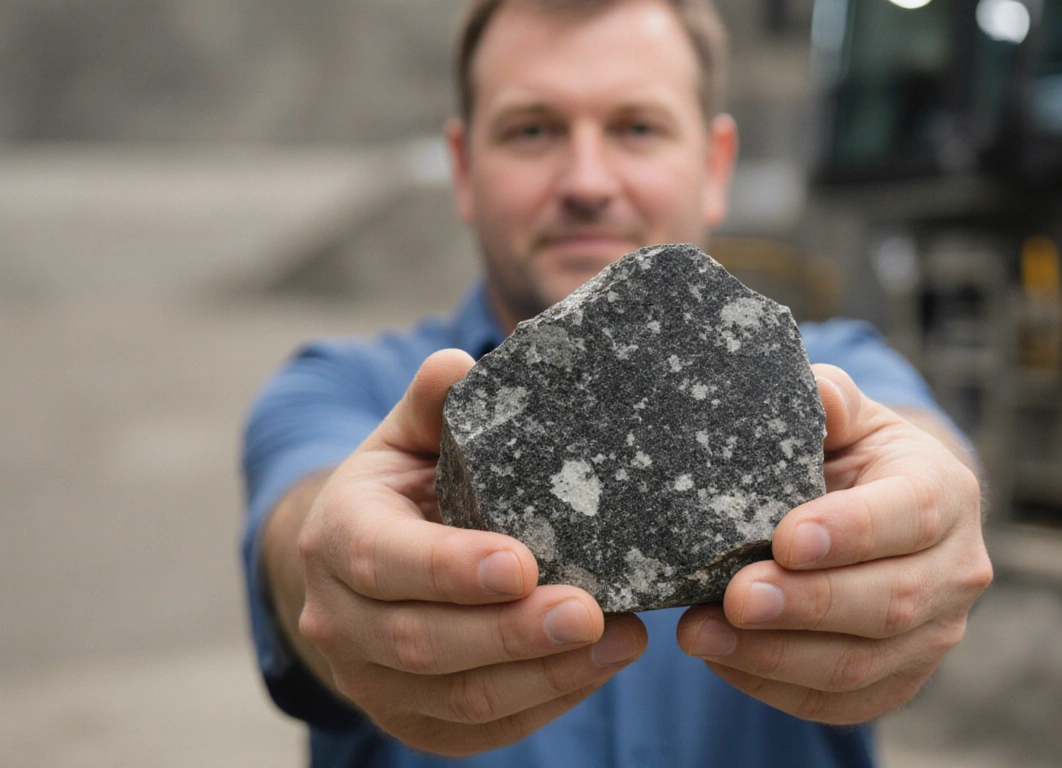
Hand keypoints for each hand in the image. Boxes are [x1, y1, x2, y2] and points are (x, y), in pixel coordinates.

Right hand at [294, 350, 646, 754]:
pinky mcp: (412, 722)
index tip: (524, 564)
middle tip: (592, 612)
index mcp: (335, 537)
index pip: (383, 561)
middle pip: (424, 642)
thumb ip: (434, 407)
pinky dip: (543, 705)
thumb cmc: (401, 492)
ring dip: (544, 676)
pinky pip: (478, 730)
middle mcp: (339, 620)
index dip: (450, 568)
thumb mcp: (407, 439)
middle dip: (513, 633)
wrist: (355, 569)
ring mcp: (372, 682)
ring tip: (621, 642)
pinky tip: (598, 667)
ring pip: (458, 698)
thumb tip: (457, 364)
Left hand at [676, 364, 991, 723]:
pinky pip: (838, 703)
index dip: (850, 531)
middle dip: (806, 604)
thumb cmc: (855, 457)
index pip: (911, 515)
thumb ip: (829, 401)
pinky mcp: (898, 681)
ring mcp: (933, 636)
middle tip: (735, 597)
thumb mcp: (848, 418)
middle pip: (889, 601)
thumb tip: (813, 390)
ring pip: (860, 664)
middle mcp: (956, 570)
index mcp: (946, 492)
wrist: (884, 515)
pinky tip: (721, 659)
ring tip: (700, 635)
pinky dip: (774, 688)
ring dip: (774, 656)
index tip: (783, 539)